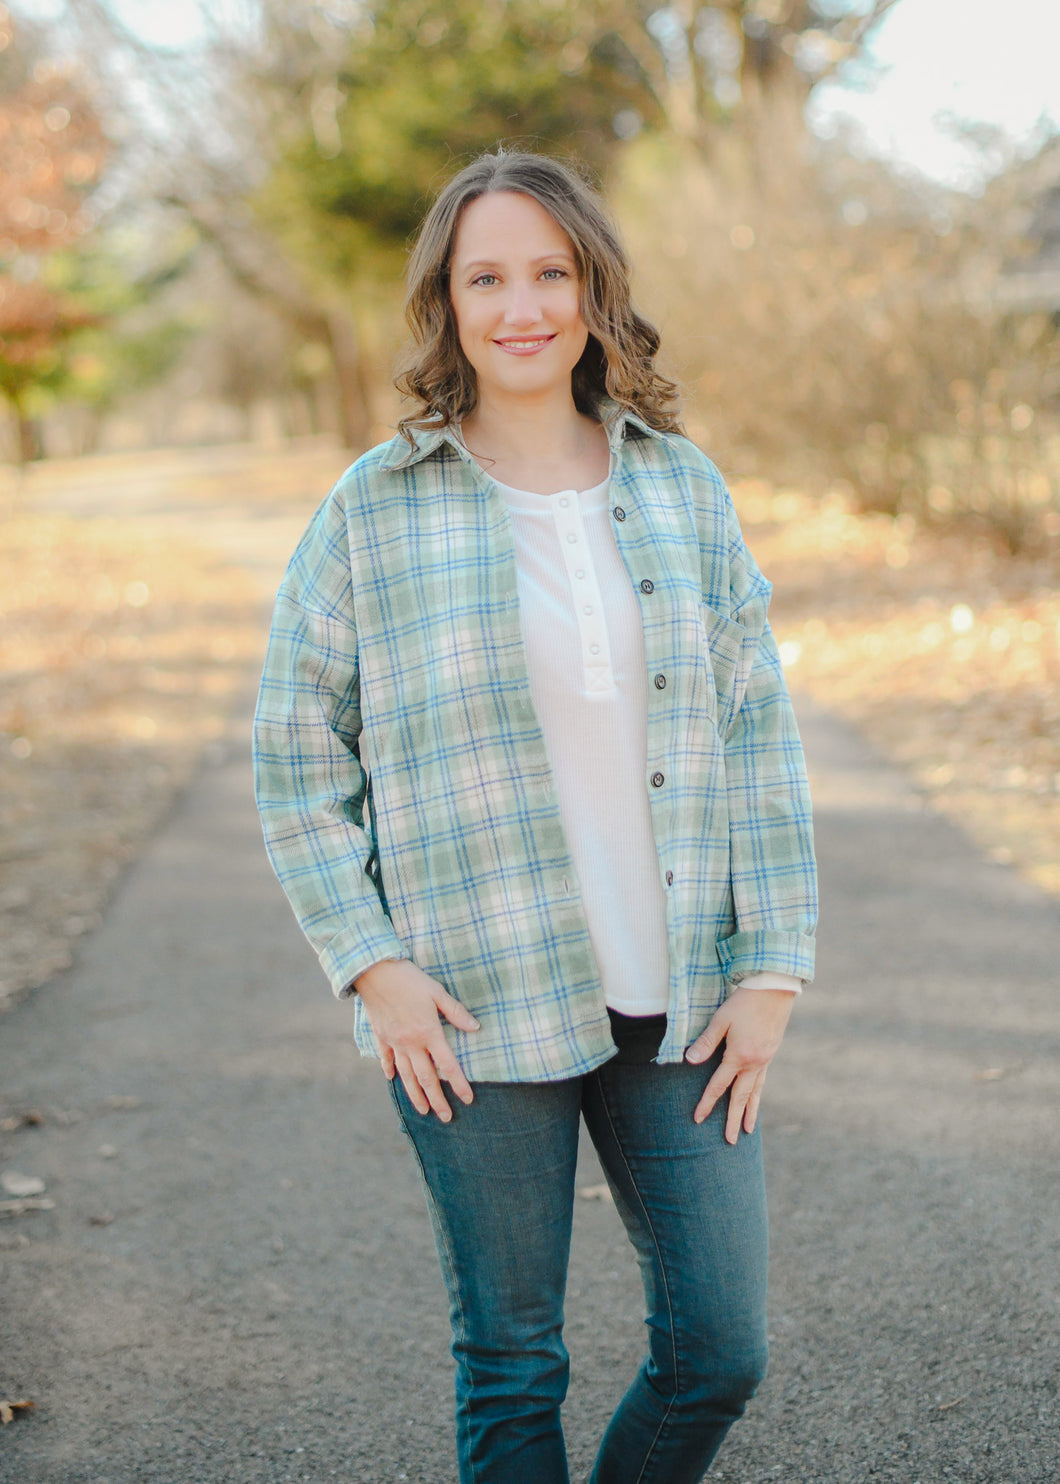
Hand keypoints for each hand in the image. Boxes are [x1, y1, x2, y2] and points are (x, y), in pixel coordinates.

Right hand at [354, 959, 479, 1122]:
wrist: (375, 972)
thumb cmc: (410, 979)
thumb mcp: (437, 992)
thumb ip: (456, 1012)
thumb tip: (475, 1027)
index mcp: (428, 1032)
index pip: (448, 1065)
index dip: (459, 1084)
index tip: (468, 1099)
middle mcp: (411, 1043)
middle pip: (426, 1078)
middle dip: (437, 1100)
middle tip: (446, 1118)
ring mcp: (394, 1042)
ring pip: (406, 1076)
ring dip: (415, 1095)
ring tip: (423, 1110)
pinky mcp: (381, 1036)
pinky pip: (386, 1059)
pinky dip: (390, 1071)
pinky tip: (392, 1080)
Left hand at [685, 987, 795, 1144]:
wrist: (773, 990)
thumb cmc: (743, 1002)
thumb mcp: (720, 1020)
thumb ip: (706, 1042)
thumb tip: (689, 1061)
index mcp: (739, 1057)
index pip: (719, 1086)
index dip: (707, 1103)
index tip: (698, 1119)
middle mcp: (754, 1064)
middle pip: (741, 1098)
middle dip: (734, 1120)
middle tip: (730, 1141)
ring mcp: (765, 1060)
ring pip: (755, 1093)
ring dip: (750, 1113)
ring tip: (748, 1130)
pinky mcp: (771, 1054)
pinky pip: (762, 1081)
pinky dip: (758, 1095)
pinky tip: (755, 1099)